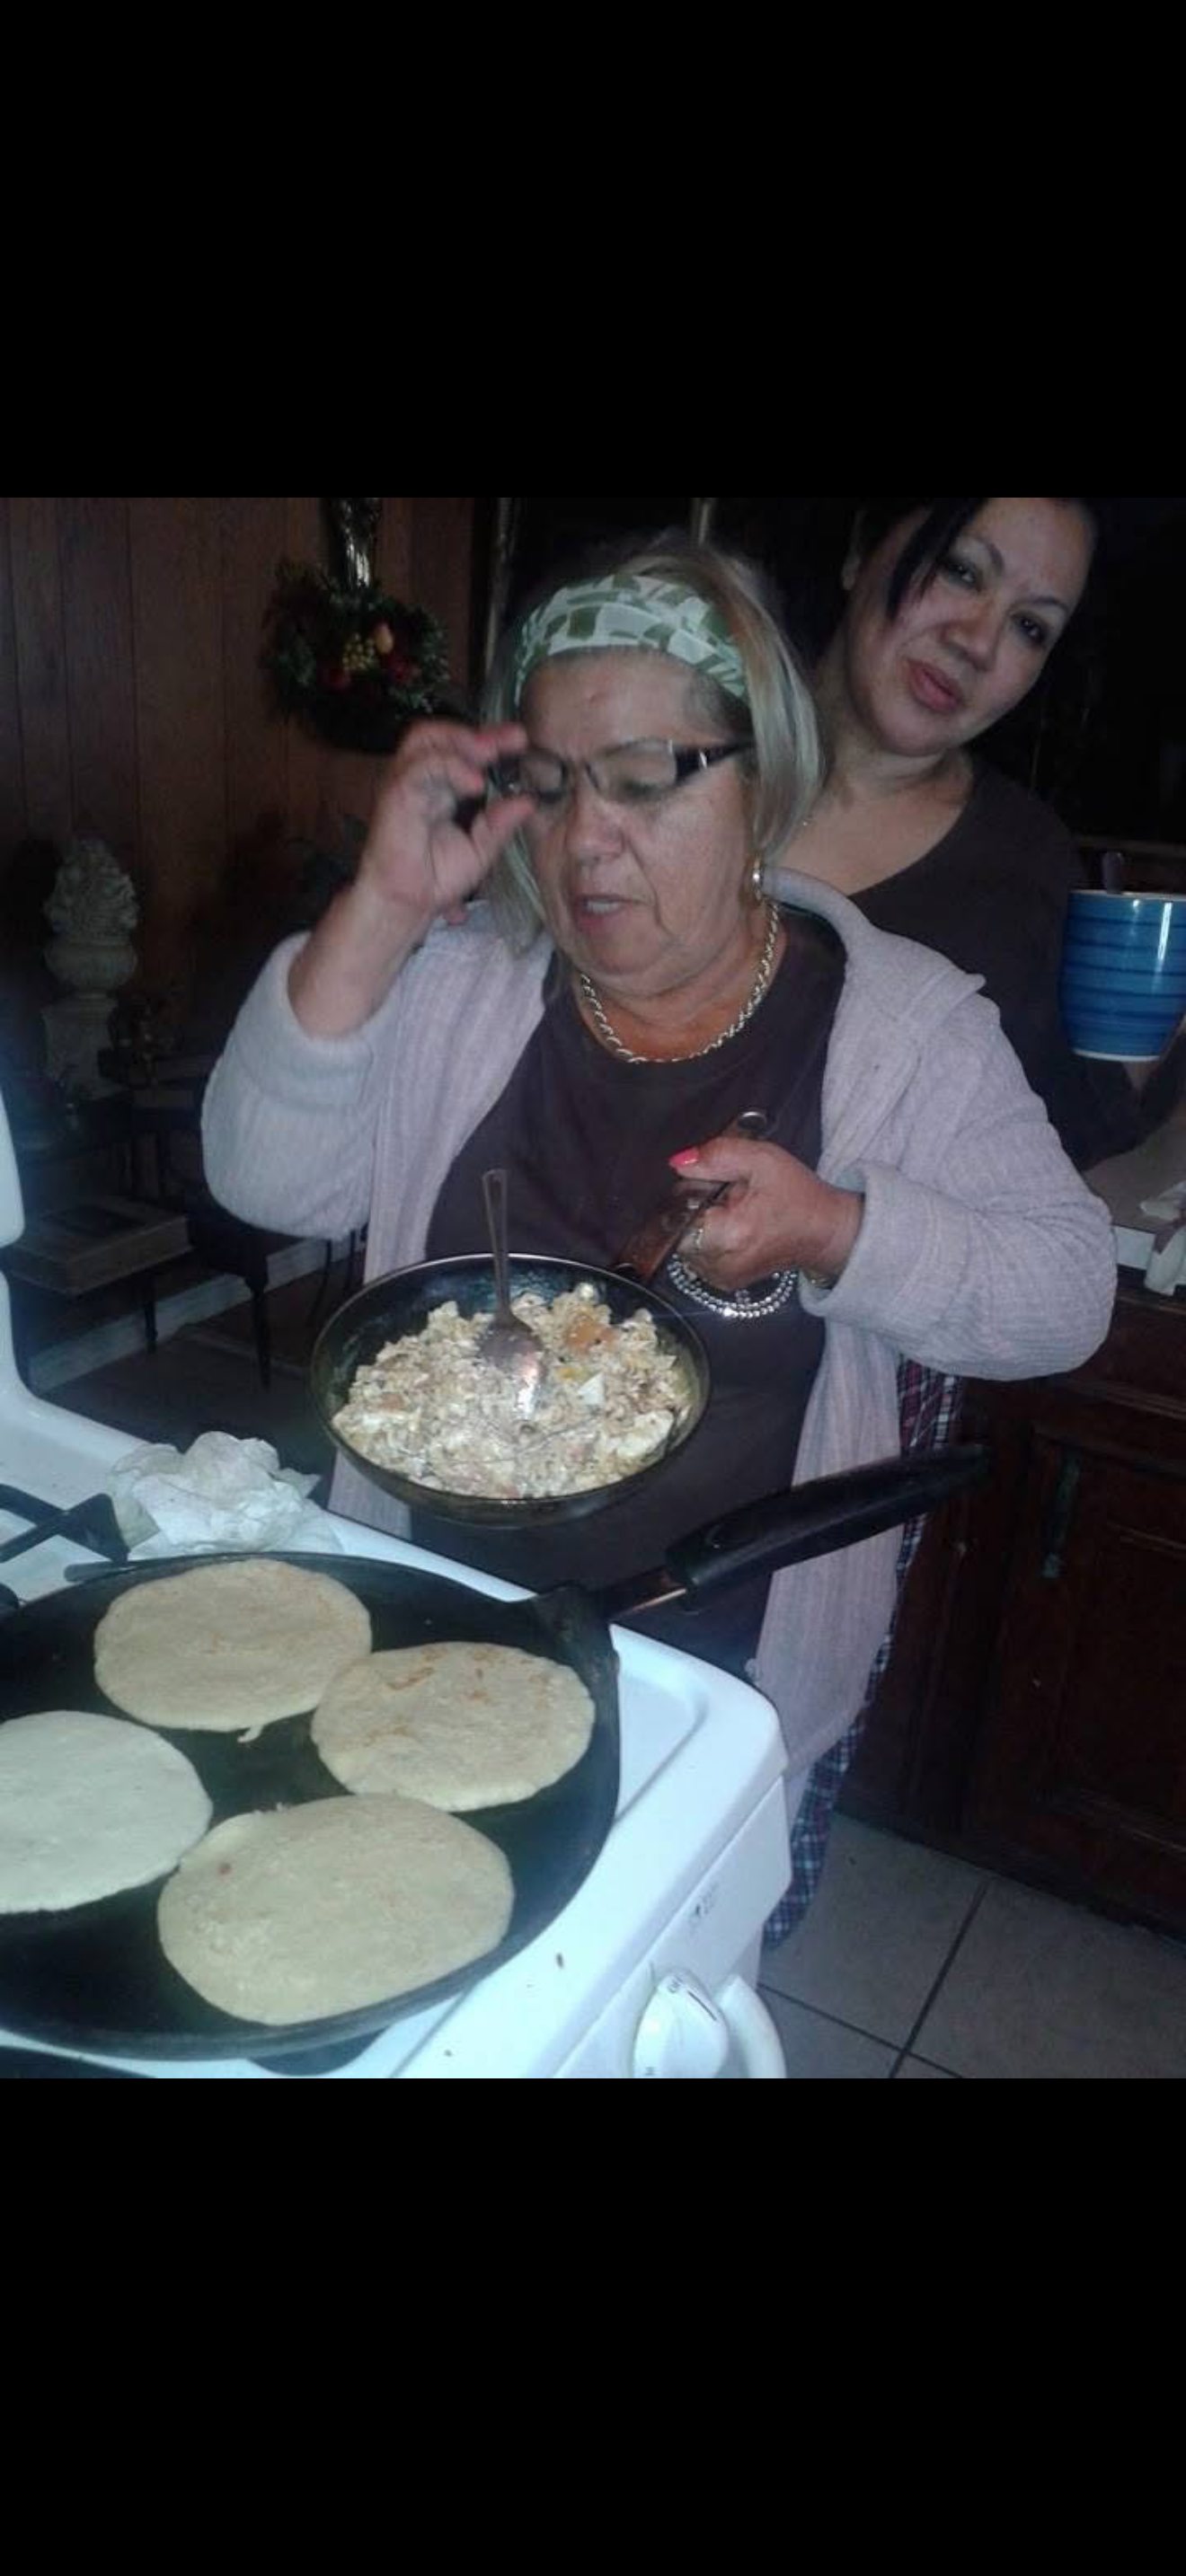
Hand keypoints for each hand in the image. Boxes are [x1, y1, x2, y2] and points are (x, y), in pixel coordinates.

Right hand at [288, 719, 533, 1036]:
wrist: (407, 903)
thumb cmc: (435, 877)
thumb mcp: (481, 849)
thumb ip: (500, 823)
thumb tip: (528, 800)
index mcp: (440, 787)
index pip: (460, 748)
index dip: (490, 739)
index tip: (520, 740)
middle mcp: (420, 779)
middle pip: (440, 734)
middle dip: (477, 732)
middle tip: (510, 739)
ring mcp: (405, 784)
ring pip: (425, 740)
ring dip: (461, 741)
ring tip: (491, 753)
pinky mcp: (395, 795)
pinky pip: (420, 768)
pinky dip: (449, 766)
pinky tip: (475, 782)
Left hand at [669, 1131, 862, 1287]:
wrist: (827, 1232)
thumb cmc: (799, 1195)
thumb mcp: (762, 1160)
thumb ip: (718, 1156)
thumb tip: (678, 1163)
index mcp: (729, 1234)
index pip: (677, 1215)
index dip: (691, 1196)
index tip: (718, 1189)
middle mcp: (720, 1264)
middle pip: (679, 1231)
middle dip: (697, 1212)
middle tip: (731, 1200)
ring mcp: (722, 1278)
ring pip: (687, 1245)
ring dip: (703, 1228)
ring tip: (736, 1216)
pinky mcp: (726, 1283)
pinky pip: (699, 1257)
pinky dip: (711, 1242)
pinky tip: (736, 1231)